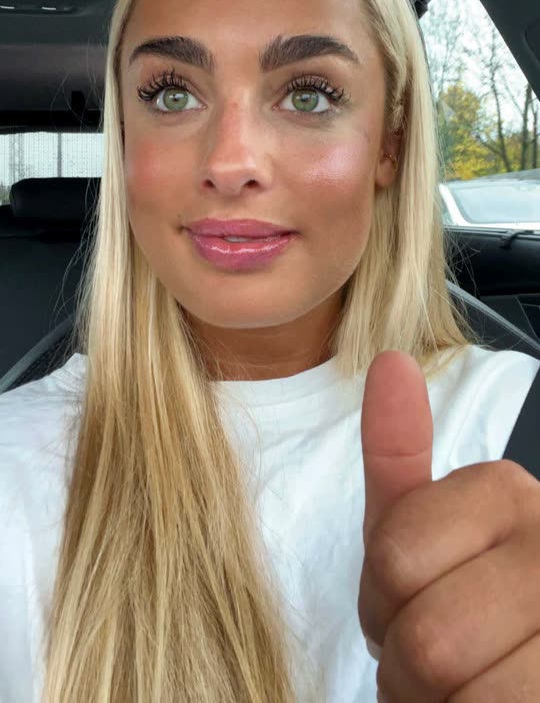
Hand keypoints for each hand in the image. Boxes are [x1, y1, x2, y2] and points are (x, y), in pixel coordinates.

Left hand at [358, 350, 539, 701]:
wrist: (526, 676)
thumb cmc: (463, 607)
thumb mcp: (420, 531)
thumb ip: (398, 455)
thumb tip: (391, 361)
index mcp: (507, 493)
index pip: (393, 556)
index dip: (380, 607)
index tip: (410, 608)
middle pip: (422, 631)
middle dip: (408, 668)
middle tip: (437, 665)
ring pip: (455, 678)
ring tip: (464, 686)